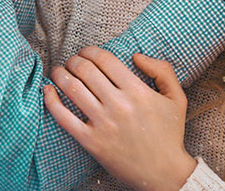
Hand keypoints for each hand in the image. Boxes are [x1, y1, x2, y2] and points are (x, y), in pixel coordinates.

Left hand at [44, 47, 196, 190]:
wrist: (165, 173)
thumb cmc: (170, 134)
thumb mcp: (176, 98)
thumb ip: (162, 70)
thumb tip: (136, 55)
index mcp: (137, 91)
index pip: (105, 60)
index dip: (90, 51)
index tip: (85, 52)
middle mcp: (118, 104)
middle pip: (86, 71)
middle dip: (74, 60)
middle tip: (71, 61)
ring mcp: (103, 124)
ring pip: (73, 89)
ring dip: (60, 75)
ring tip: (58, 71)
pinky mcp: (92, 142)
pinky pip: (64, 118)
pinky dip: (51, 102)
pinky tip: (47, 91)